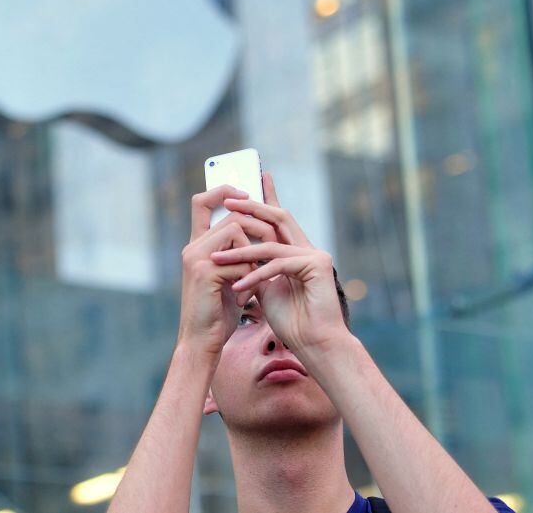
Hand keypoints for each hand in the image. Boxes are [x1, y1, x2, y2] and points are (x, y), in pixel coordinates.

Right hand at [177, 184, 279, 355]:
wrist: (202, 341)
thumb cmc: (219, 311)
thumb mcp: (229, 276)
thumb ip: (237, 254)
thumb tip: (262, 232)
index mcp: (198, 245)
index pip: (202, 201)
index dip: (223, 191)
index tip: (246, 192)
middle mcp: (193, 246)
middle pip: (231, 214)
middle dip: (258, 227)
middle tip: (274, 245)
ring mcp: (195, 257)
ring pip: (236, 230)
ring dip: (255, 251)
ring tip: (257, 275)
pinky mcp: (203, 272)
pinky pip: (238, 259)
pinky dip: (250, 275)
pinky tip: (247, 294)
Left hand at [209, 173, 348, 355]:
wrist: (316, 345)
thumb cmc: (293, 322)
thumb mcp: (267, 290)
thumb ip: (257, 269)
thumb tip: (238, 254)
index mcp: (298, 253)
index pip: (278, 221)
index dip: (265, 201)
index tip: (247, 187)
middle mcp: (309, 249)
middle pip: (278, 218)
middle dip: (252, 208)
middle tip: (228, 202)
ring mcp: (316, 255)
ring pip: (271, 244)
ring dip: (240, 252)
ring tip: (214, 259)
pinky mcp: (318, 265)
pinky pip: (278, 264)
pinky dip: (255, 275)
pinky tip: (237, 287)